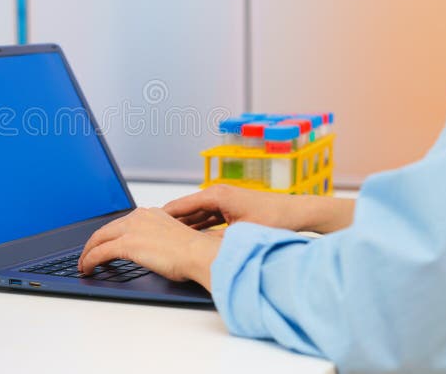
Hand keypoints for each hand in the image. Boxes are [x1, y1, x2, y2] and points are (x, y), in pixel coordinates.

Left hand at [78, 207, 220, 290]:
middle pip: (106, 229)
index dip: (109, 235)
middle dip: (93, 244)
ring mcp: (131, 229)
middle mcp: (139, 217)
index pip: (122, 223)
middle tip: (87, 256)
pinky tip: (87, 269)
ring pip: (99, 239)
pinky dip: (89, 261)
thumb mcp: (173, 240)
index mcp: (151, 214)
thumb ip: (158, 241)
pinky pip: (99, 253)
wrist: (199, 253)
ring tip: (84, 264)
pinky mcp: (127, 244)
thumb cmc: (194, 252)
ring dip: (88, 253)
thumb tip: (151, 253)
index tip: (103, 244)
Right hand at [164, 185, 354, 233]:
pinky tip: (188, 237)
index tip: (147, 223)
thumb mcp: (241, 233)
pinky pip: (207, 216)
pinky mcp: (231, 207)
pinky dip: (197, 226)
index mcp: (217, 195)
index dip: (164, 216)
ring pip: (196, 214)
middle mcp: (218, 194)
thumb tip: (198, 252)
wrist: (298, 212)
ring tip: (163, 236)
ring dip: (183, 224)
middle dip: (169, 221)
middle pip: (186, 209)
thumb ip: (218, 240)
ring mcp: (225, 200)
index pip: (182, 205)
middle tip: (150, 232)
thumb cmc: (275, 219)